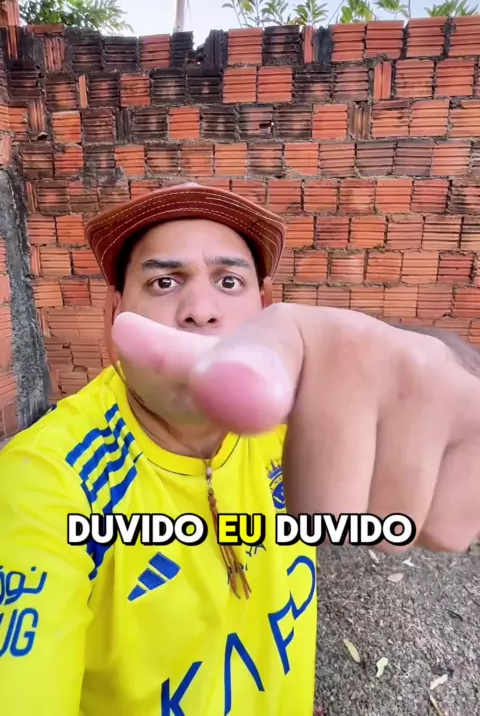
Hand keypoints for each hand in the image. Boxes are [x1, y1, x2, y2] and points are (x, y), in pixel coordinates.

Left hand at [112, 304, 479, 553]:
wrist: (390, 371)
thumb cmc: (297, 381)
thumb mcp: (235, 371)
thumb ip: (185, 369)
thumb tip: (127, 333)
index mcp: (293, 334)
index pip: (258, 365)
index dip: (247, 384)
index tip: (237, 395)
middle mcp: (372, 346)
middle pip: (330, 509)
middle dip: (326, 503)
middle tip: (334, 453)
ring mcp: (440, 383)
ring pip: (393, 525)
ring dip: (375, 512)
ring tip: (375, 454)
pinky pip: (444, 532)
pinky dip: (426, 519)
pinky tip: (417, 465)